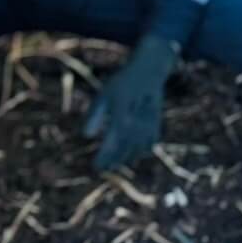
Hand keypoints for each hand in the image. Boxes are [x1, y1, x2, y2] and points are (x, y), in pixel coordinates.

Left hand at [83, 34, 177, 170]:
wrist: (148, 74)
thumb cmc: (121, 84)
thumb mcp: (103, 96)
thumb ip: (94, 115)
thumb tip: (85, 135)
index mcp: (122, 117)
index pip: (111, 144)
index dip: (104, 157)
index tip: (95, 167)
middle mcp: (137, 125)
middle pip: (124, 150)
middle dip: (112, 161)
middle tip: (101, 168)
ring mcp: (148, 127)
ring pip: (136, 151)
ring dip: (124, 159)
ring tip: (112, 164)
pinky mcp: (156, 127)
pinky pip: (148, 146)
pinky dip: (138, 152)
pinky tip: (130, 155)